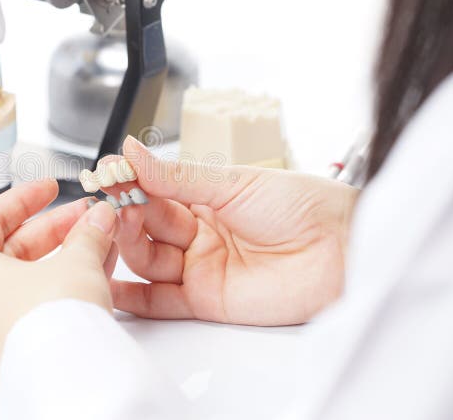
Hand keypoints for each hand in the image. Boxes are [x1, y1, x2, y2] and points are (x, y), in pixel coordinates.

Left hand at [0, 179, 118, 381]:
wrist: (67, 381)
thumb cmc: (52, 323)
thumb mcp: (75, 261)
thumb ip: (86, 233)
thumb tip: (98, 218)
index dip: (24, 198)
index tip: (49, 188)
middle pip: (10, 249)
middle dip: (55, 230)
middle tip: (87, 217)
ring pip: (24, 280)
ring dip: (63, 257)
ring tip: (99, 242)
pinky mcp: (7, 351)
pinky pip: (30, 307)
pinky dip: (58, 286)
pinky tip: (93, 274)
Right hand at [104, 136, 358, 325]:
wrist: (344, 250)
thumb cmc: (304, 207)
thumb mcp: (233, 182)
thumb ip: (178, 175)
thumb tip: (132, 151)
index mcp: (206, 199)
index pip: (155, 191)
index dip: (130, 184)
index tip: (107, 174)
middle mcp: (200, 234)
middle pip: (147, 225)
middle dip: (127, 213)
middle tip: (114, 202)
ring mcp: (201, 267)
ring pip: (148, 260)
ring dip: (127, 246)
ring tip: (118, 229)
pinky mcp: (206, 302)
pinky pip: (160, 301)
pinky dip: (133, 297)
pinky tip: (110, 284)